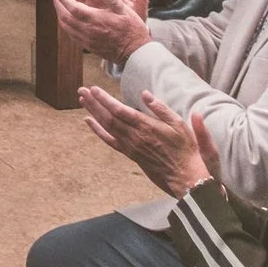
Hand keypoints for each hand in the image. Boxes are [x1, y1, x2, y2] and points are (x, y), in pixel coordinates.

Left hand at [50, 0, 152, 66]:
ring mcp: (86, 39)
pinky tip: (67, 20)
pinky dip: (65, 25)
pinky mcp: (87, 46)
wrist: (135, 54)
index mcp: (94, 19)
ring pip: (66, 26)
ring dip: (60, 14)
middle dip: (57, 4)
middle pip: (64, 16)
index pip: (71, 6)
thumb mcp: (126, 11)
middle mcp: (87, 30)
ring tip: (59, 5)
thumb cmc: (132, 31)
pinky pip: (71, 34)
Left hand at [80, 86, 211, 197]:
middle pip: (108, 117)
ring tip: (82, 100)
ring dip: (93, 112)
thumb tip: (145, 94)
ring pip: (107, 127)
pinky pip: (110, 141)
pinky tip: (89, 122)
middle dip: (94, 103)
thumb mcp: (179, 125)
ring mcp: (130, 146)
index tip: (94, 89)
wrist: (185, 176)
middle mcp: (134, 136)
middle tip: (82, 90)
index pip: (120, 110)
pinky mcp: (130, 154)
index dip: (105, 99)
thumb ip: (161, 109)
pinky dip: (97, 131)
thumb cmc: (185, 149)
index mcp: (146, 126)